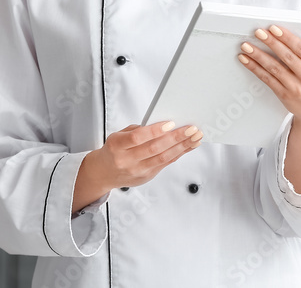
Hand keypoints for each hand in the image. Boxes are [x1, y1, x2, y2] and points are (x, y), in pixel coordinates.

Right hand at [72, 121, 201, 211]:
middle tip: (191, 129)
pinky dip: (180, 153)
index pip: (137, 138)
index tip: (171, 123)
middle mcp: (127, 160)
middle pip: (154, 149)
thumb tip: (163, 124)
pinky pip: (166, 164)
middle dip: (176, 138)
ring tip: (196, 137)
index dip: (155, 131)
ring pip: (163, 158)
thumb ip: (138, 130)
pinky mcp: (147, 177)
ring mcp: (138, 171)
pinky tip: (190, 145)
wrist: (104, 173)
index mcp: (117, 146)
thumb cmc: (114, 149)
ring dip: (182, 146)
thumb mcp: (119, 135)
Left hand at [237, 23, 300, 131]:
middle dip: (271, 43)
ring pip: (275, 68)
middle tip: (259, 32)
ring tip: (247, 46)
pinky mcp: (284, 95)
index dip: (287, 38)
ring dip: (258, 56)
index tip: (274, 28)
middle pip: (287, 57)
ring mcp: (296, 89)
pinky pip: (268, 79)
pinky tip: (246, 60)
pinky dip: (255, 68)